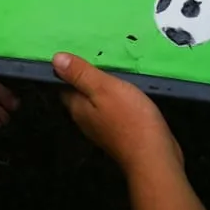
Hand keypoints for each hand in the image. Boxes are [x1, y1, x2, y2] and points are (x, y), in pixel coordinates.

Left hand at [53, 52, 182, 175]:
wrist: (155, 157)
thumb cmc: (129, 119)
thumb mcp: (104, 88)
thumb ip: (81, 74)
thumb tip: (55, 59)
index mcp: (77, 108)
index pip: (63, 85)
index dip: (68, 69)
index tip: (78, 52)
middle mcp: (85, 120)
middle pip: (80, 94)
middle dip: (87, 77)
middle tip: (99, 56)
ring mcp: (103, 130)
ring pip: (97, 103)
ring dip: (104, 88)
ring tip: (115, 69)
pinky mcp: (120, 135)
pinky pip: (113, 111)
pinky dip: (117, 100)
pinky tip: (128, 91)